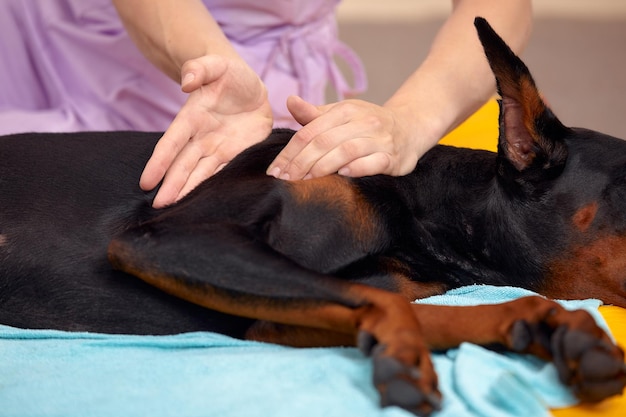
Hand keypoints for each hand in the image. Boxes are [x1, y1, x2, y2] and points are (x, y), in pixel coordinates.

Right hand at [140, 55, 272, 207]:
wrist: (251, 88)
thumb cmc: (230, 74)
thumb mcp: (217, 65)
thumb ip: (200, 69)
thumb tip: (187, 83)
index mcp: (192, 118)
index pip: (172, 142)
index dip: (159, 161)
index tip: (146, 181)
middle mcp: (201, 137)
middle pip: (183, 164)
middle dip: (171, 184)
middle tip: (159, 206)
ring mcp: (217, 148)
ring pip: (200, 174)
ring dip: (188, 191)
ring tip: (174, 210)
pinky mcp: (235, 155)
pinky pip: (222, 173)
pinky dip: (214, 188)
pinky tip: (205, 203)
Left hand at [266, 96, 426, 180]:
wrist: (410, 127)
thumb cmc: (367, 124)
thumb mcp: (342, 115)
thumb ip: (314, 115)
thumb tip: (289, 101)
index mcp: (345, 110)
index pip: (310, 132)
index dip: (290, 152)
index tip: (275, 171)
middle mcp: (363, 121)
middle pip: (324, 142)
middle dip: (301, 163)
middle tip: (285, 180)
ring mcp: (380, 139)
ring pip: (347, 150)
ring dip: (323, 167)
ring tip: (306, 181)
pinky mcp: (394, 157)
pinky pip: (375, 162)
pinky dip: (358, 168)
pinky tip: (343, 175)